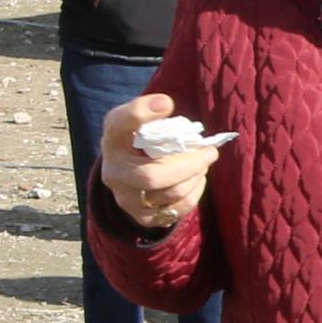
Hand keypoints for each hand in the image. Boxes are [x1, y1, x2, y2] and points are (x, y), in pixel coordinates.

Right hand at [100, 92, 218, 229]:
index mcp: (112, 141)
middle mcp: (113, 174)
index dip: (141, 114)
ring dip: (195, 176)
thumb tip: (164, 104)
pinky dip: (194, 193)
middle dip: (190, 164)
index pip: (119, 124)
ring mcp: (126, 200)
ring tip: (203, 164)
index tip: (166, 104)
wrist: (126, 172)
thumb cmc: (136, 140)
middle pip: (152, 176)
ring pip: (171, 194)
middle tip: (209, 152)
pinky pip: (177, 210)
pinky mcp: (142, 218)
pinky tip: (195, 180)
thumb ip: (147, 109)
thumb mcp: (136, 120)